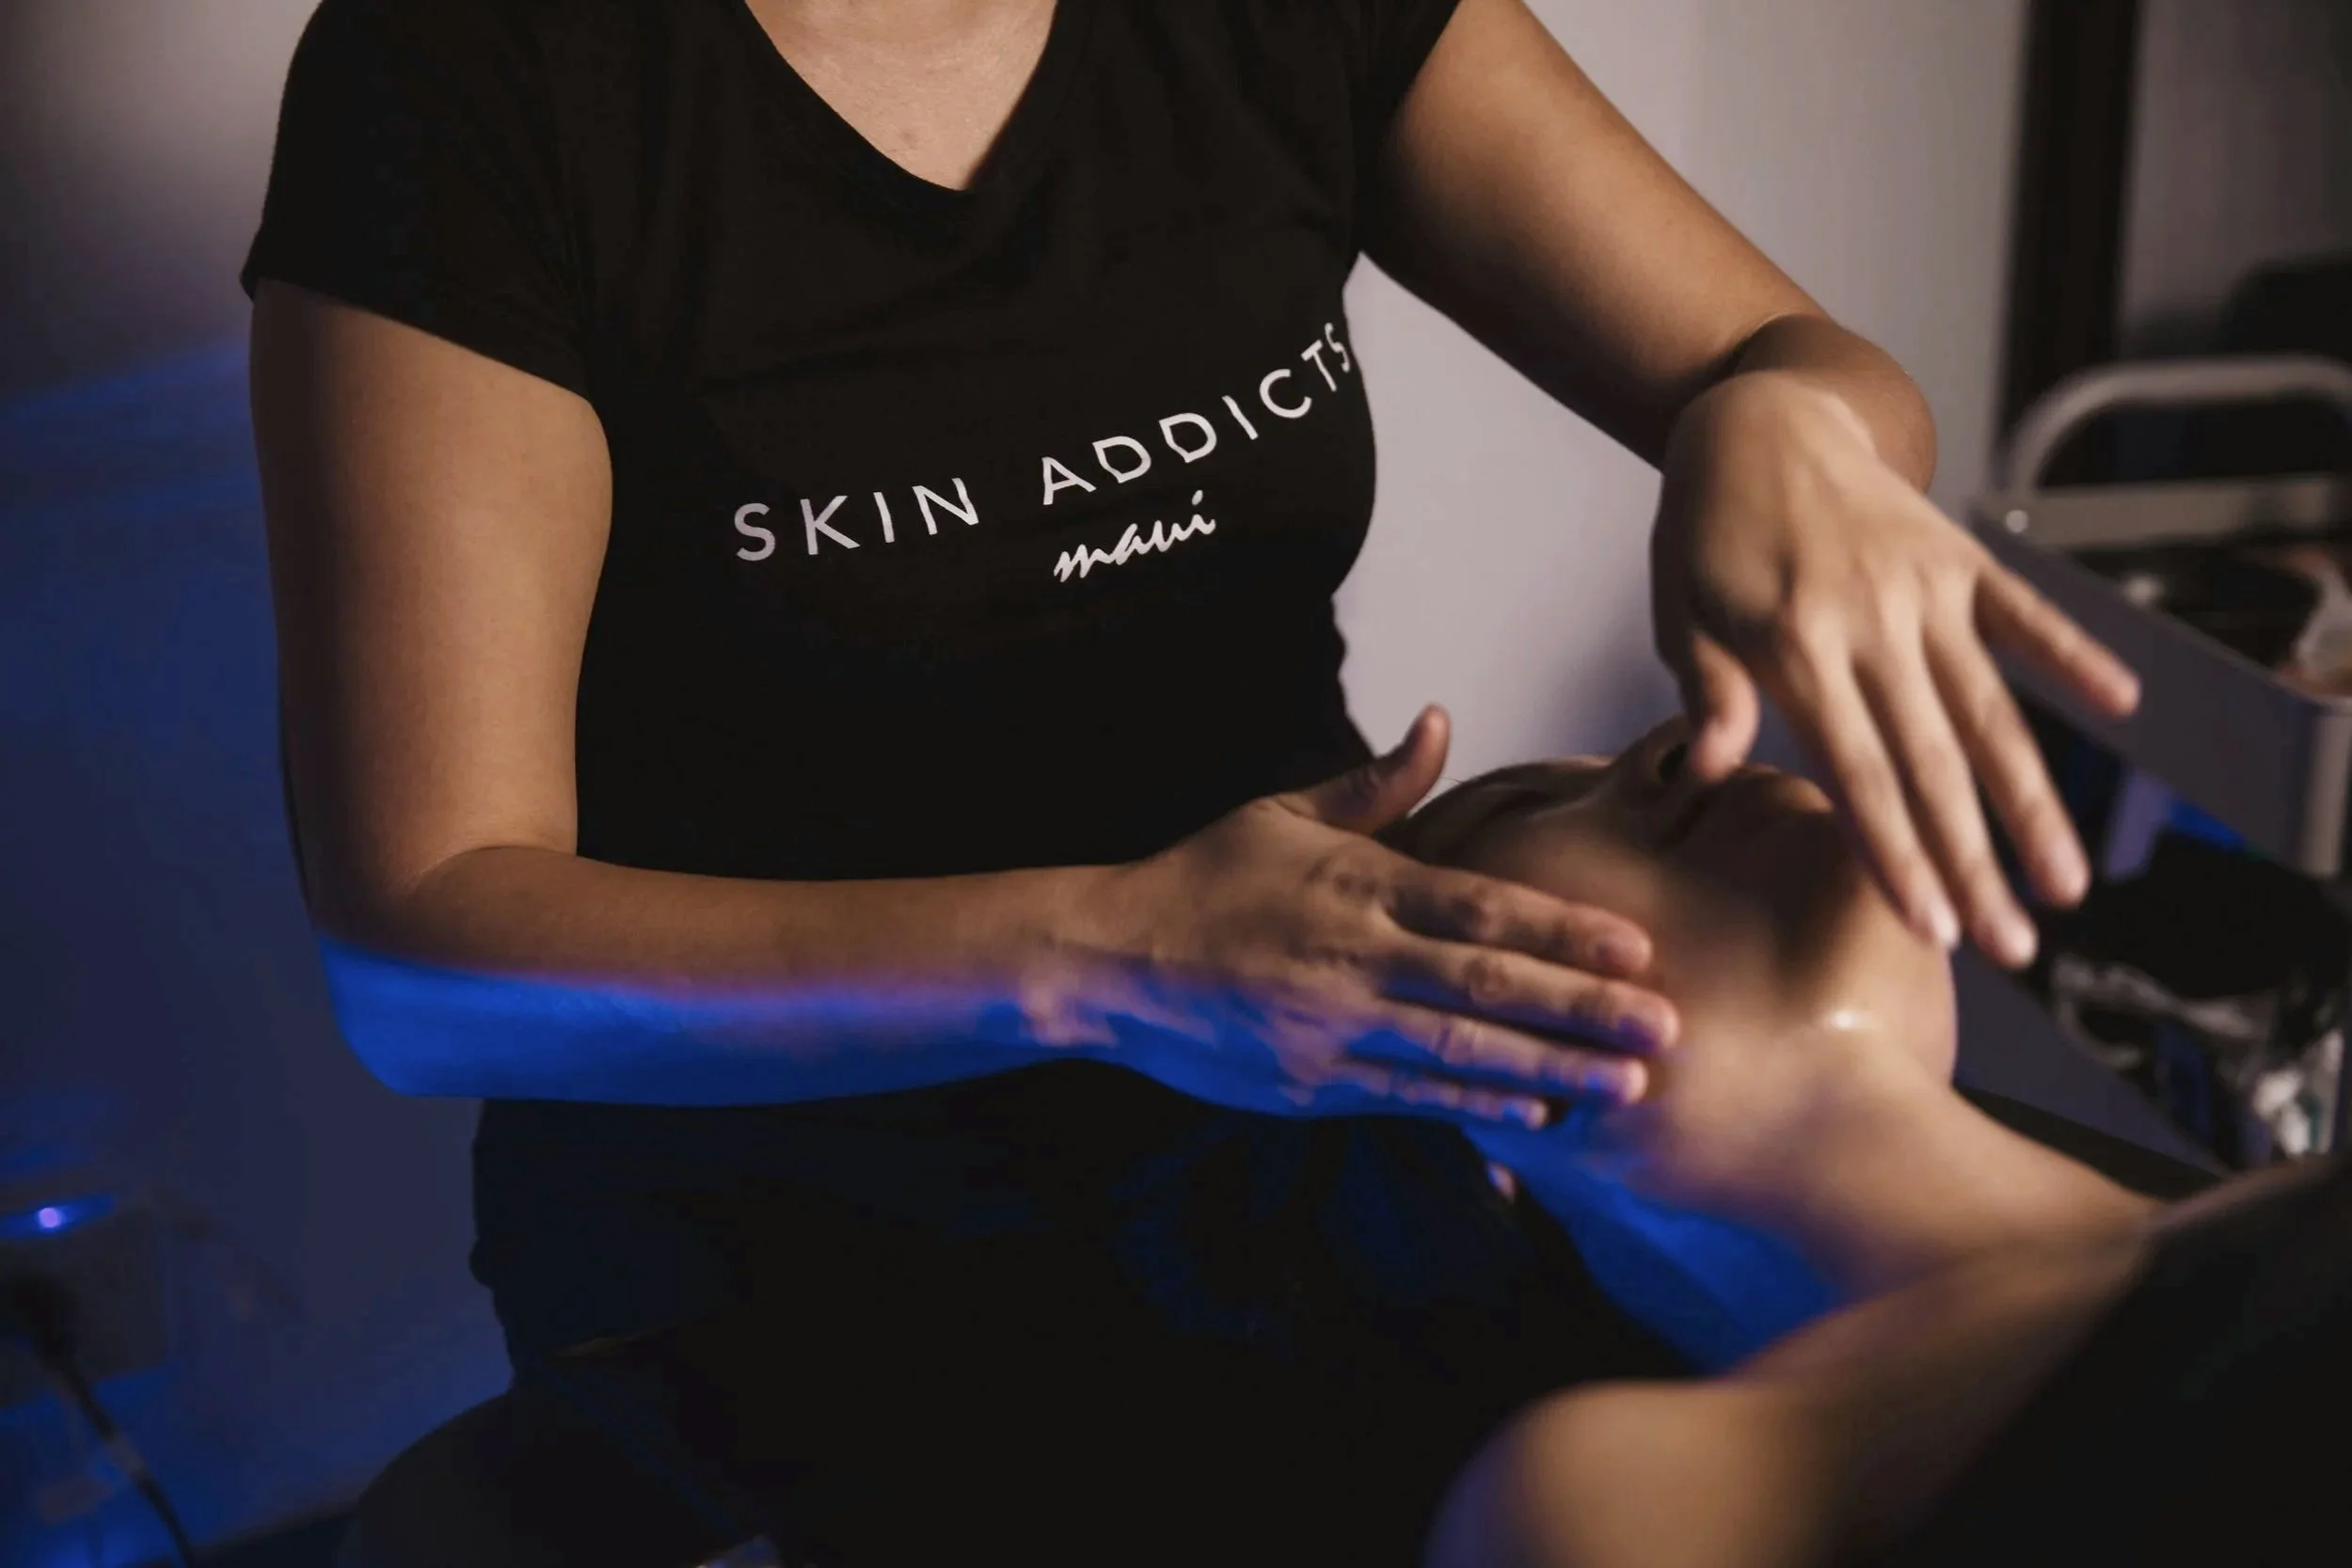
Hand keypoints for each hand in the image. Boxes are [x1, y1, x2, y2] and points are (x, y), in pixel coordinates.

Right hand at [1080, 707, 1678, 1125]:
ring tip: (1627, 1088)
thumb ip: (1375, 784)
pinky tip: (1537, 1116)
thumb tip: (1439, 722)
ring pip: (1459, 1055)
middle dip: (1583, 1011)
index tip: (1637, 948)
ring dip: (1550, 1071)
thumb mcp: (1282, 812)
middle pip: (1487, 988)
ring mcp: (1331, 1028)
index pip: (1480, 908)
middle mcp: (1352, 959)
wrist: (1110, 961)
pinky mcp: (1310, 1084)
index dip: (1562, 931)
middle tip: (1668, 1031)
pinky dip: (1475, 1108)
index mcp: (1357, 886)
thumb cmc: (1203, 877)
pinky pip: (1408, 1098)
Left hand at [1650, 371, 2139, 967]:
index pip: (1855, 772)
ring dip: (2033, 801)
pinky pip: (2026, 613)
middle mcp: (1871, 621)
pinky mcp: (1961, 557)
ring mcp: (1926, 588)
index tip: (1932, 930)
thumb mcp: (1679, 607)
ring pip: (1991, 709)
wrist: (1761, 420)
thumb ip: (1707, 687)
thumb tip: (1717, 766)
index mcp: (1795, 644)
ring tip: (2068, 884)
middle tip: (2013, 950)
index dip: (1896, 855)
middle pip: (1934, 763)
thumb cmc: (1706, 535)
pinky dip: (2074, 652)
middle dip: (1975, 863)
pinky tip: (2124, 702)